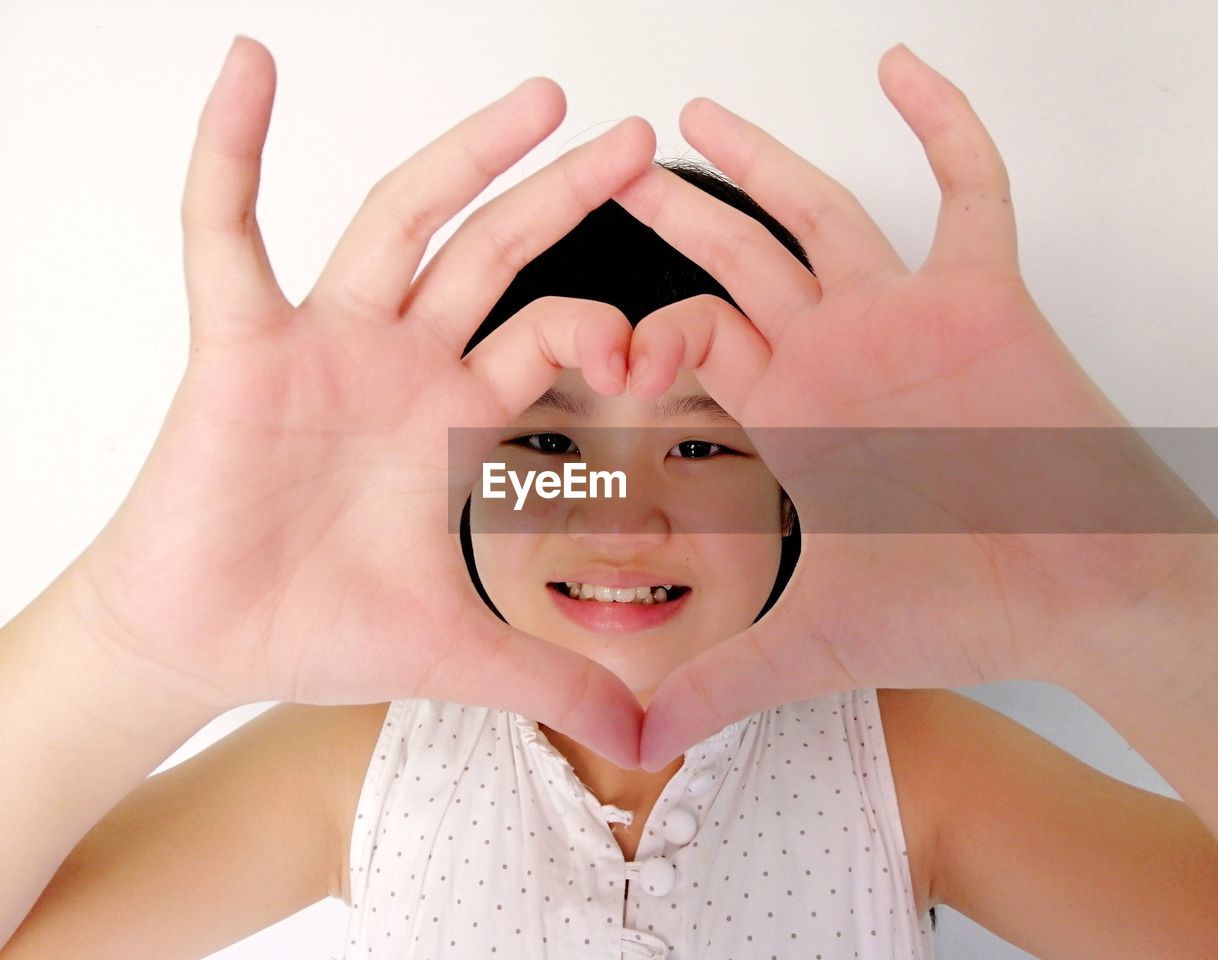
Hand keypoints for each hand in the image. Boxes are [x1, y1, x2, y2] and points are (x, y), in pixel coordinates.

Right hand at [62, 37, 651, 765]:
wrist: (210, 642)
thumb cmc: (322, 627)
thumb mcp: (463, 651)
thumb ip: (557, 679)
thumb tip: (650, 741)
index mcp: (456, 413)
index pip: (552, 339)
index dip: (609, 333)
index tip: (660, 346)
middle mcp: (400, 360)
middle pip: (496, 254)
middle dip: (564, 196)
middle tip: (636, 139)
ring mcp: (323, 341)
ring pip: (400, 223)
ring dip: (463, 156)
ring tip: (536, 95)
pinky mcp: (240, 343)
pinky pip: (224, 230)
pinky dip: (231, 152)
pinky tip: (249, 71)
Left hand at [614, 44, 1208, 768]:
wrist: (1078, 595)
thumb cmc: (961, 606)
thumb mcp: (812, 640)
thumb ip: (716, 684)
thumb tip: (631, 744)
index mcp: (791, 413)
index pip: (693, 340)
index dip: (639, 332)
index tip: (599, 344)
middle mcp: (837, 353)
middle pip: (739, 261)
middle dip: (676, 218)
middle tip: (606, 169)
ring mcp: (907, 315)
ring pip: (822, 212)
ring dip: (764, 160)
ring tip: (697, 113)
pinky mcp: (985, 292)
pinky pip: (972, 186)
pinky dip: (946, 125)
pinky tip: (905, 67)